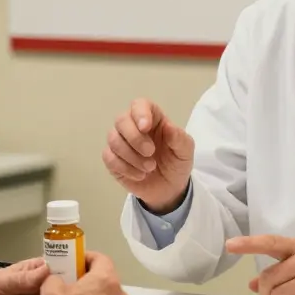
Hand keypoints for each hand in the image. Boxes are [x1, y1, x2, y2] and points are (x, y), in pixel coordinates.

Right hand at [102, 98, 194, 212]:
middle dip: (135, 138)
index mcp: (152, 119)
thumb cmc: (176, 163)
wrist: (169, 189)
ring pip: (113, 139)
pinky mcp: (112, 159)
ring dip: (131, 156)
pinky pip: (109, 157)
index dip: (140, 113)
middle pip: (121, 120)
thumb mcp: (185, 151)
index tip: (146, 127)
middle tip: (151, 152)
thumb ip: (179, 138)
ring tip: (149, 168)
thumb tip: (168, 126)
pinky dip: (125, 168)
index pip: (139, 105)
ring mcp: (120, 142)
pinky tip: (140, 175)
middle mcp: (133, 126)